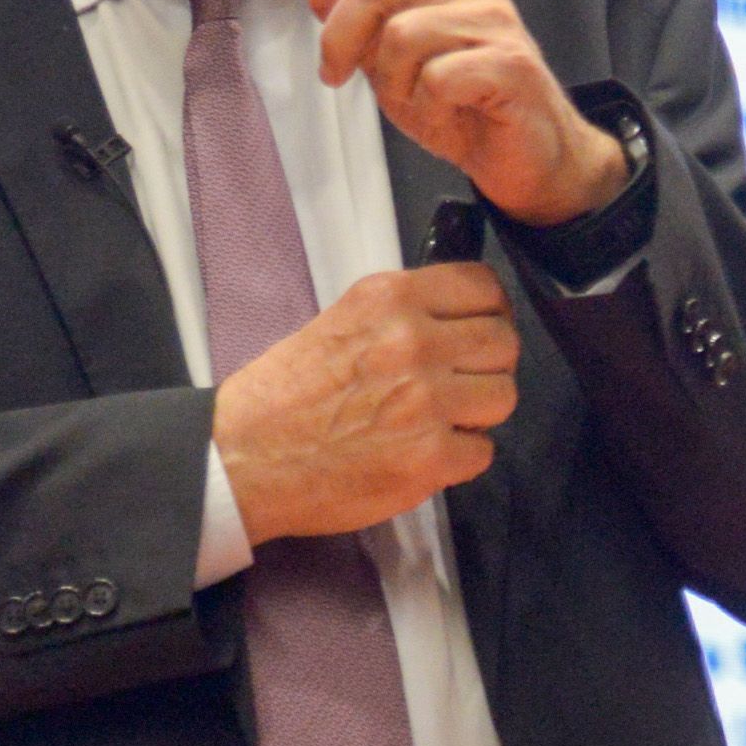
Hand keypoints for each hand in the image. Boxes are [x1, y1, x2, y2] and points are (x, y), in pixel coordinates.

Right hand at [213, 262, 516, 538]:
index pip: (483, 286)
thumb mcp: (340, 322)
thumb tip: (457, 321)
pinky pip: (483, 451)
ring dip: (479, 412)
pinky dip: (460, 458)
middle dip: (489, 364)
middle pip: (504, 342)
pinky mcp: (430, 457)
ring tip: (441, 421)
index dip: (489, 312)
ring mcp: (428, 401)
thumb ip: (402, 316)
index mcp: (391, 299)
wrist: (241, 458)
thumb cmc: (281, 396)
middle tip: (461, 382)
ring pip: (503, 396)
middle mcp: (415, 342)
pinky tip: (423, 454)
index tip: (479, 330)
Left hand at [308, 0, 638, 227]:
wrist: (531, 160)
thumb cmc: (463, 110)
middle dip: (343, 37)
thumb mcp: (393, 69)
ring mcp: (494, 20)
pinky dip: (432, 105)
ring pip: (402, 37)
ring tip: (422, 103)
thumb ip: (359, 27)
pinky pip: (439, 75)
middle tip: (336, 77)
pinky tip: (458, 112)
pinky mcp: (512, 61)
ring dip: (394, 85)